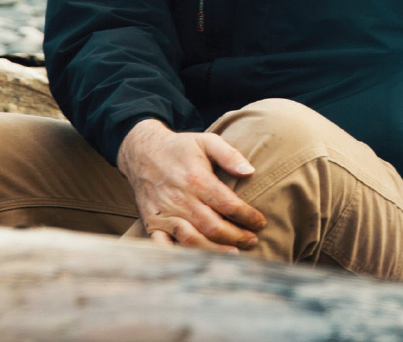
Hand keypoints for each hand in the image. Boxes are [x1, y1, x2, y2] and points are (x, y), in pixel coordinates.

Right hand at [117, 118, 265, 252]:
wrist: (142, 152)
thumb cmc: (180, 148)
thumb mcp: (207, 141)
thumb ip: (229, 155)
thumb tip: (250, 171)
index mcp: (197, 179)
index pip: (229, 205)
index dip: (248, 216)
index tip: (260, 223)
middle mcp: (180, 199)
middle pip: (214, 227)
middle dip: (237, 237)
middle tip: (252, 240)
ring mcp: (164, 213)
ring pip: (192, 240)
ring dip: (215, 250)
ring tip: (234, 253)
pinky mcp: (151, 223)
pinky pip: (163, 246)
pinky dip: (177, 256)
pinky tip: (194, 262)